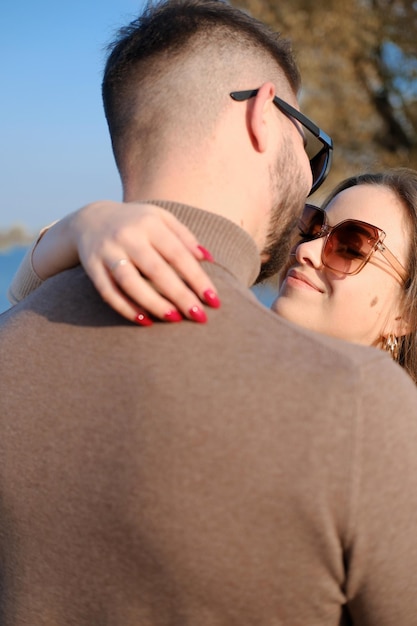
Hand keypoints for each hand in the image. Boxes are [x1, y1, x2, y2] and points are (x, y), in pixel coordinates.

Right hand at [65, 201, 219, 323]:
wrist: (91, 219)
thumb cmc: (137, 223)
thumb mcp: (161, 219)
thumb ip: (184, 237)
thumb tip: (209, 259)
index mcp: (150, 223)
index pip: (178, 254)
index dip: (197, 278)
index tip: (213, 300)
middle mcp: (127, 236)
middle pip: (156, 270)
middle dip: (180, 295)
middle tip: (199, 316)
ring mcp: (107, 252)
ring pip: (130, 282)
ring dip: (153, 303)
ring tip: (174, 319)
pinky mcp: (92, 267)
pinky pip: (108, 292)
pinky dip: (125, 308)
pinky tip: (144, 321)